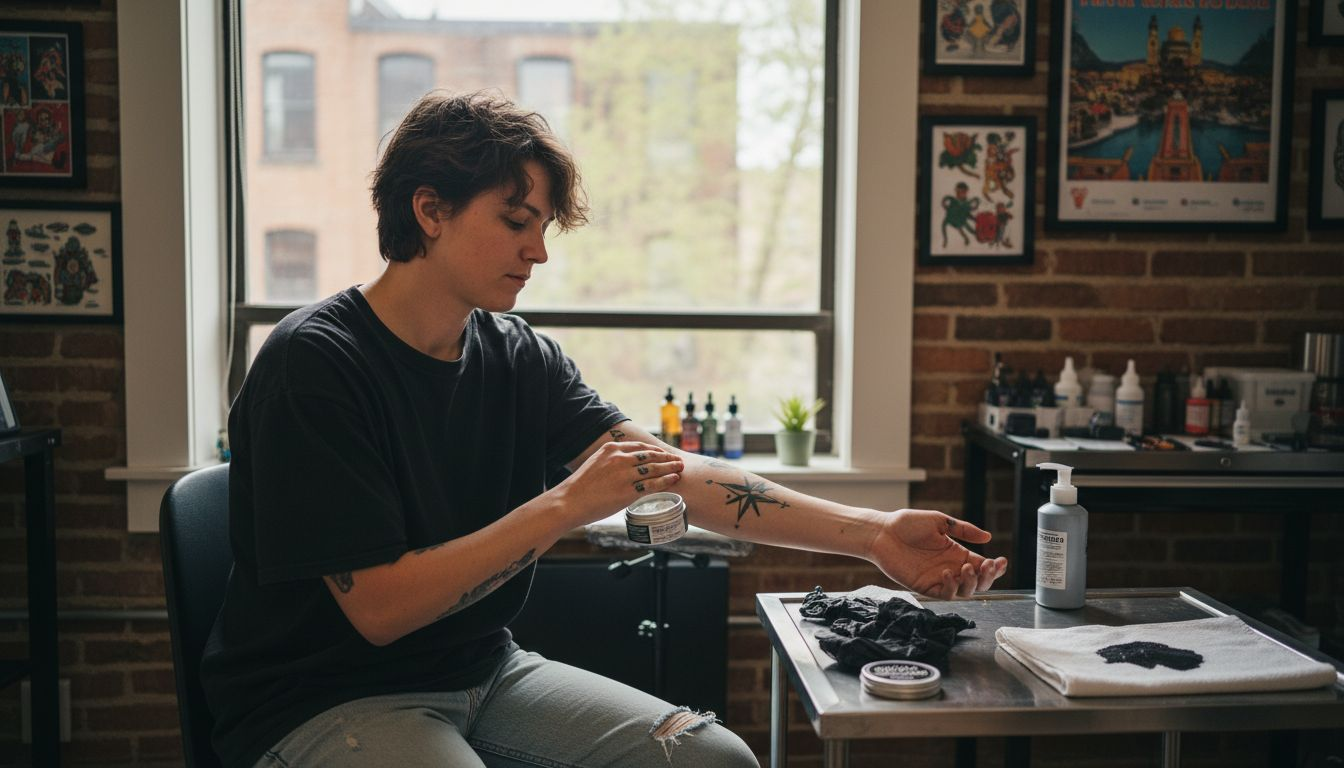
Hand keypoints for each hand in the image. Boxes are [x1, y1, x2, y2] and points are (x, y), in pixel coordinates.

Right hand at [552, 441, 682, 525]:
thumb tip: (627, 465)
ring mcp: (624, 475)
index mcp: (611, 449)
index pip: (640, 447)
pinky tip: (673, 480)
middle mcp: (619, 459)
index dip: (655, 450)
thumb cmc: (580, 486)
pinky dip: (666, 481)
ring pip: (654, 469)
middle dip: (666, 458)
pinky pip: (652, 485)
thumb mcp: (595, 463)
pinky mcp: (627, 492)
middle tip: (677, 460)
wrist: (569, 501)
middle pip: (650, 456)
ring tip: (679, 469)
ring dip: (670, 468)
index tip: (663, 453)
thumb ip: (611, 461)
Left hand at [867, 509, 1007, 598]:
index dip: (995, 567)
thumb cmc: (908, 524)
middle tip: (986, 566)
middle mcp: (951, 568)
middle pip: (978, 582)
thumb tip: (988, 536)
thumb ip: (963, 530)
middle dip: (988, 577)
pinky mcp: (925, 587)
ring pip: (964, 591)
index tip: (1001, 561)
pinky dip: (950, 587)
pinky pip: (944, 594)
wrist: (882, 532)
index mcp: (957, 553)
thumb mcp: (939, 521)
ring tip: (966, 568)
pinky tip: (947, 573)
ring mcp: (938, 579)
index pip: (982, 565)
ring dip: (970, 582)